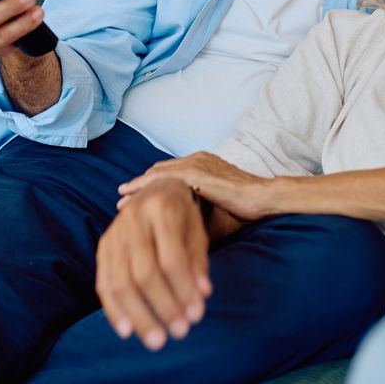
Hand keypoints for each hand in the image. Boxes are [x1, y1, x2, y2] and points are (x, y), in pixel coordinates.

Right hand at [95, 178, 210, 350]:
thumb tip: (202, 297)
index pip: (172, 258)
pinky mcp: (102, 246)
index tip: (197, 316)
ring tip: (156, 341)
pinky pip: (103, 283)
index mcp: (162, 209)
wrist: (156, 190)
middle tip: (180, 333)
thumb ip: (198, 263)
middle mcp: (133, 218)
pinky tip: (127, 332)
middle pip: (144, 272)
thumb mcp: (197, 232)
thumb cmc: (183, 216)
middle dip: (163, 306)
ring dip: (139, 316)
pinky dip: (114, 310)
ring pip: (120, 282)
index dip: (184, 289)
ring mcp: (113, 232)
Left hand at [118, 152, 272, 221]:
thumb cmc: (246, 206)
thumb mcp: (218, 203)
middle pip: (159, 171)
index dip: (151, 183)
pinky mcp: (196, 173)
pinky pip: (163, 180)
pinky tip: (135, 200)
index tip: (135, 196)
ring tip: (122, 201)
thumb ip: (199, 207)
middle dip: (140, 184)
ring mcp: (196, 164)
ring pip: (157, 174)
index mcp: (203, 163)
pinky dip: (145, 189)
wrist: (263, 198)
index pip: (170, 172)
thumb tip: (182, 226)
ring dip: (137, 187)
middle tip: (121, 197)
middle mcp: (197, 158)